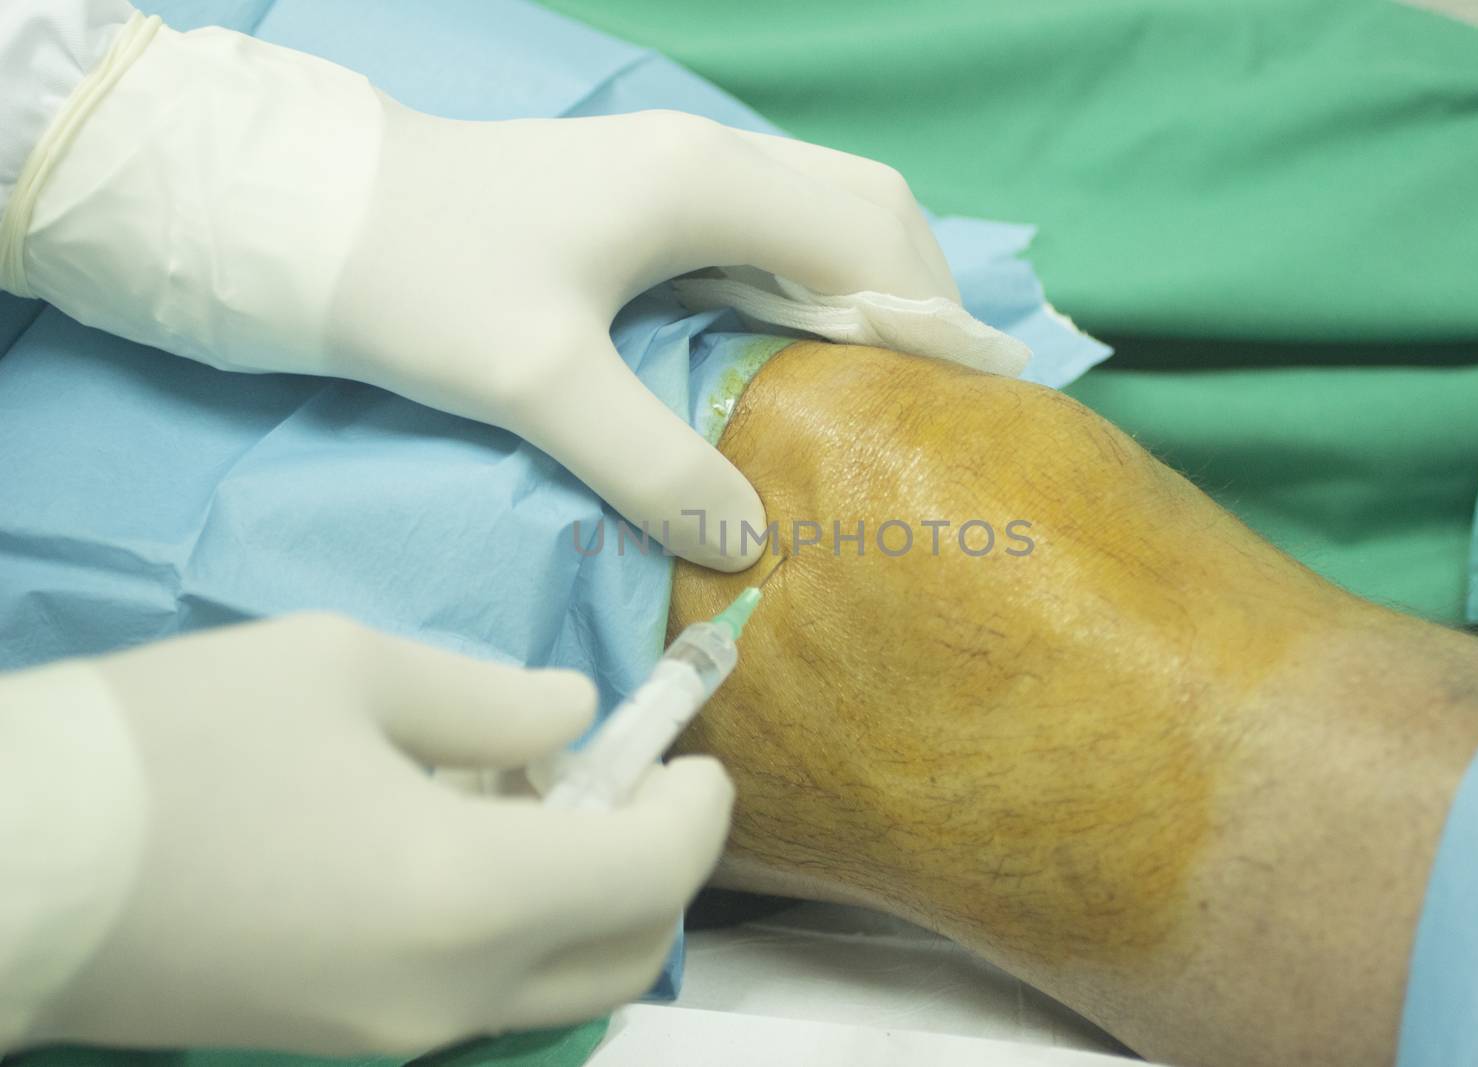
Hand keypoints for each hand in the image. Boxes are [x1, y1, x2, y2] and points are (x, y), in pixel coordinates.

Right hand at [29, 615, 732, 1055]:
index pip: (654, 873)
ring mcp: (395, 1041)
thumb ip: (492, 698)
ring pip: (558, 985)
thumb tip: (573, 717)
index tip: (695, 751)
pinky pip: (479, 997)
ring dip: (589, 899)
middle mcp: (452, 997)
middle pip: (627, 954)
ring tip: (537, 798)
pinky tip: (463, 848)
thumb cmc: (178, 745)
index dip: (698, 808)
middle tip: (629, 777)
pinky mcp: (341, 1047)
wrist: (9, 868)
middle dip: (661, 865)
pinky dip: (515, 930)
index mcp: (470, 900)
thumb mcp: (348, 671)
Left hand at [326, 103, 957, 568]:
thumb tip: (756, 540)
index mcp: (705, 186)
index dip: (933, 324)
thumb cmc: (419, 282)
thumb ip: (651, 461)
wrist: (311, 216)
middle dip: (921, 297)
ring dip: (871, 284)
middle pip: (868, 209)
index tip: (978, 406)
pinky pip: (772, 227)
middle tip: (946, 399)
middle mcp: (710, 160)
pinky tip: (805, 354)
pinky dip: (816, 282)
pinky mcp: (646, 193)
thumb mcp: (535, 382)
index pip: (869, 246)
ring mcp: (677, 168)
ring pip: (824, 209)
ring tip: (893, 384)